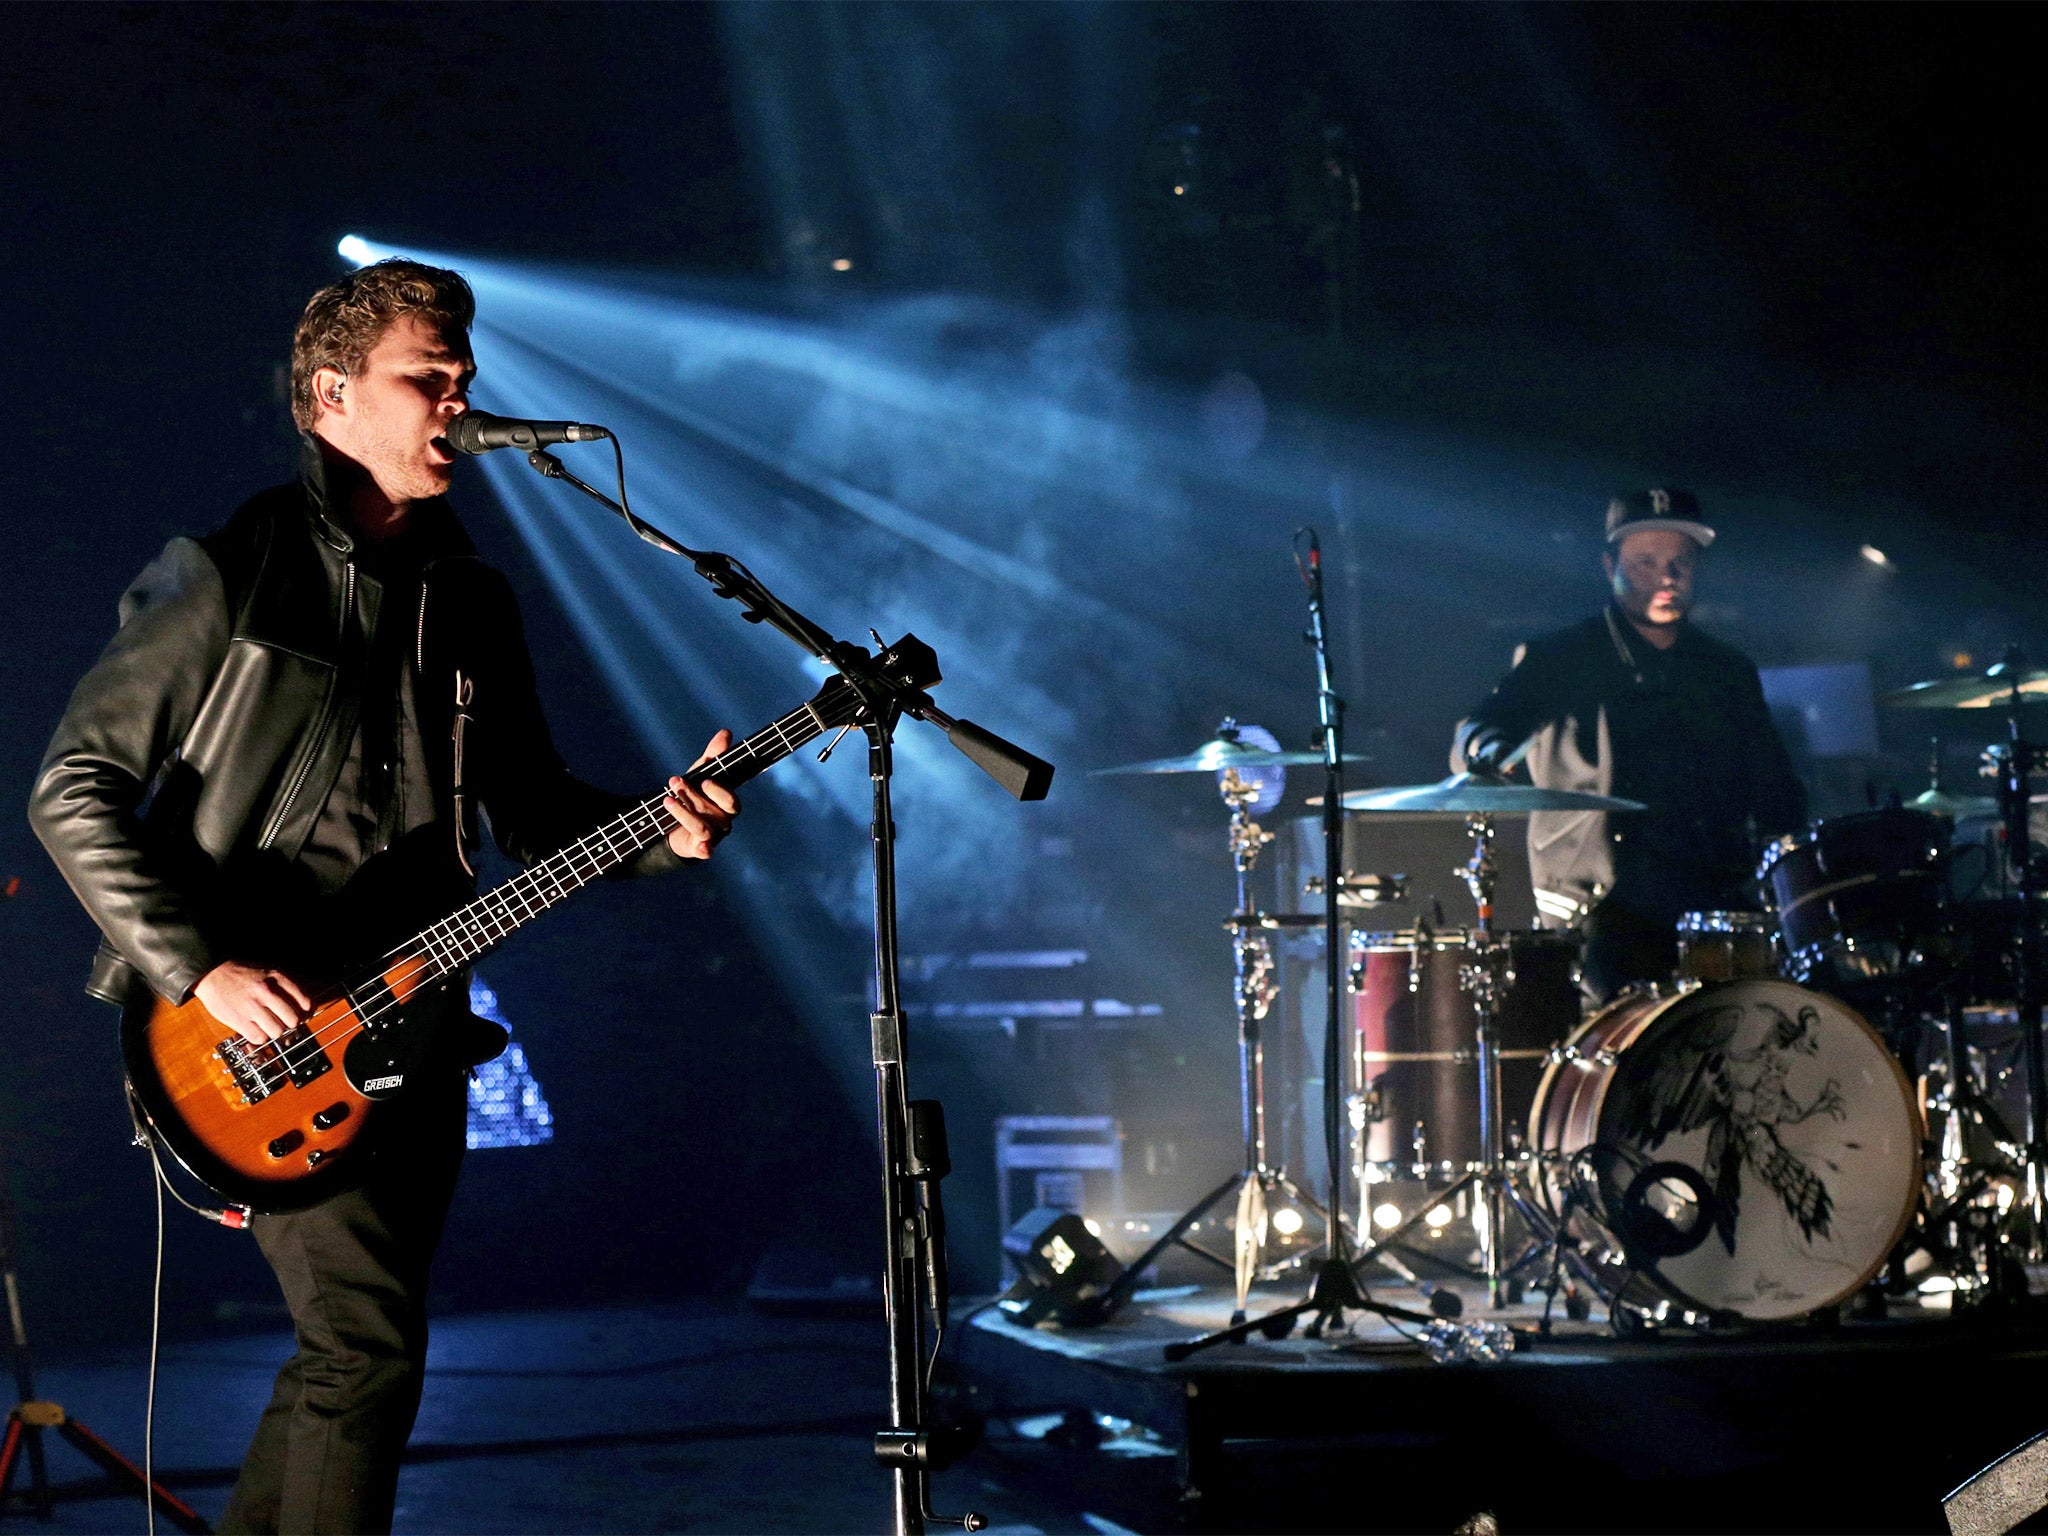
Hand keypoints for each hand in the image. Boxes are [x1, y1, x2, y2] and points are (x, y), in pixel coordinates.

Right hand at [195, 960, 312, 1045]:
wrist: (212, 973)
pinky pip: (259, 1037)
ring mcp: (252, 1007)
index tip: (303, 1015)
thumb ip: (285, 986)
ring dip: (275, 1031)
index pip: (305, 1002)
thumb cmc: (241, 974)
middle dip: (291, 1024)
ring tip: (269, 1026)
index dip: (306, 1012)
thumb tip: (304, 1006)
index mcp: (277, 978)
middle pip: (293, 1019)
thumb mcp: (267, 971)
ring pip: (277, 1031)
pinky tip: (257, 1029)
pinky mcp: (238, 1019)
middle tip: (285, 1022)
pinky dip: (260, 1037)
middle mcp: (267, 992)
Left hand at [663, 729, 740, 860]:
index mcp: (726, 805)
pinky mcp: (699, 849)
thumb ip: (713, 756)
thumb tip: (726, 733)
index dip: (719, 791)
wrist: (674, 826)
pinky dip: (704, 848)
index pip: (732, 801)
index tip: (703, 780)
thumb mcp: (699, 774)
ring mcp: (713, 837)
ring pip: (704, 828)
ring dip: (684, 813)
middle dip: (693, 796)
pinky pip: (705, 851)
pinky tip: (698, 844)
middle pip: (715, 812)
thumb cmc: (692, 797)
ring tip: (666, 800)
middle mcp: (723, 822)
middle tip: (675, 781)